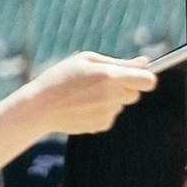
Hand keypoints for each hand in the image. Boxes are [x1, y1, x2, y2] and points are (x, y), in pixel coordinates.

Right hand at [0, 52, 157, 135]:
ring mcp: (108, 112)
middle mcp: (112, 96)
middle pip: (135, 93)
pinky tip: (82, 106)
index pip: (148, 81)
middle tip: (101, 83)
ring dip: (111, 99)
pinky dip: (101, 111)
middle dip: (125, 87)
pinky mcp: (102, 125)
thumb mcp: (86, 60)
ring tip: (85, 94)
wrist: (39, 106)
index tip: (139, 76)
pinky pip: (110, 115)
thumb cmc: (61, 77)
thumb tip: (145, 63)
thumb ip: (119, 62)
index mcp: (110, 76)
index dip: (146, 78)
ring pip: (121, 104)